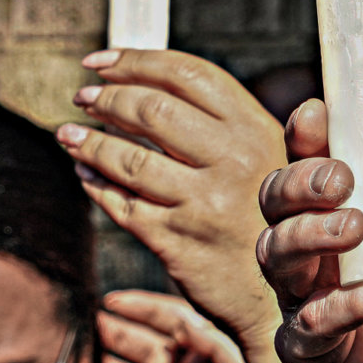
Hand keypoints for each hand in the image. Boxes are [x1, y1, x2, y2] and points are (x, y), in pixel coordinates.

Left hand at [58, 50, 285, 351]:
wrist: (277, 302)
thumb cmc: (278, 227)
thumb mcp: (292, 171)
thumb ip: (266, 125)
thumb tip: (267, 92)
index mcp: (257, 133)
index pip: (189, 75)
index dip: (137, 61)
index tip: (101, 61)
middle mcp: (232, 163)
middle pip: (152, 110)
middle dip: (107, 98)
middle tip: (82, 97)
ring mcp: (201, 204)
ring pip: (129, 159)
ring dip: (90, 142)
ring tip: (69, 132)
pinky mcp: (175, 241)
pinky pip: (121, 205)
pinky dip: (95, 184)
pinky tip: (83, 171)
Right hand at [257, 100, 362, 362]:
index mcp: (359, 223)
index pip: (314, 171)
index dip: (307, 139)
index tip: (318, 112)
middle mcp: (324, 261)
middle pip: (275, 206)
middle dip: (297, 182)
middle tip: (342, 180)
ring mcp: (309, 308)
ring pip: (274, 256)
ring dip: (311, 233)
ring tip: (360, 229)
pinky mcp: (309, 359)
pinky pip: (307, 322)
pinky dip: (351, 302)